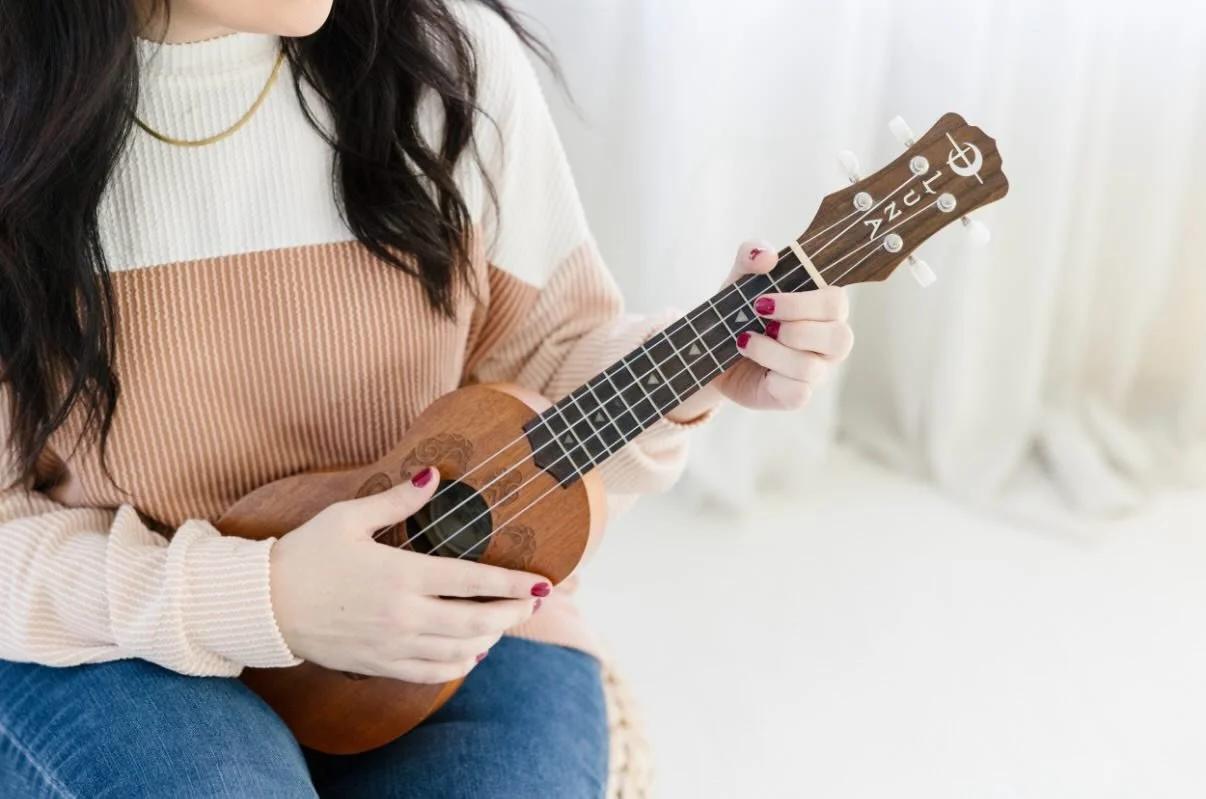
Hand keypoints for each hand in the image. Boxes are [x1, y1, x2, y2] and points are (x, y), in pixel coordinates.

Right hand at [269, 467, 547, 682]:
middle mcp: (404, 615)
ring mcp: (393, 645)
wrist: (264, 606)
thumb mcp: (348, 517)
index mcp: (402, 574)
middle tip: (532, 604)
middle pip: (477, 621)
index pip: (474, 582)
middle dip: (513, 614)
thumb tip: (434, 476)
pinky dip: (459, 664)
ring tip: (505, 623)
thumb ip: (397, 500)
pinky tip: (471, 652)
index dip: (515, 585)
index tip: (544, 585)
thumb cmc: (306, 554)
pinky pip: (432, 672)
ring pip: (460, 649)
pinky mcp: (379, 665)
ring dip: (491, 638)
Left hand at [670, 240, 854, 420]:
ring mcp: (816, 371)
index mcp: (823, 308)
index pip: (837, 301)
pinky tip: (752, 365)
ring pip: (811, 367)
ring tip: (745, 342)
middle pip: (840, 337)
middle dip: (794, 328)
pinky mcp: (797, 396)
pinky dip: (770, 376)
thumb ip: (751, 257)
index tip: (764, 301)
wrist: (709, 351)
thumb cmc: (737, 312)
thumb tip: (766, 255)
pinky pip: (799, 392)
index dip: (802, 303)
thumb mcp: (738, 279)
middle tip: (761, 321)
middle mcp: (827, 341)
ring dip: (770, 351)